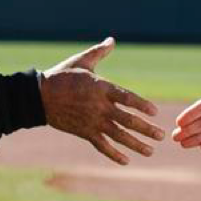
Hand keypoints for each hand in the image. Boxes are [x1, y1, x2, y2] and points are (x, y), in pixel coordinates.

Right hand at [41, 37, 164, 164]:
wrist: (38, 96)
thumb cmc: (61, 76)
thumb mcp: (81, 61)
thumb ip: (99, 52)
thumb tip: (112, 40)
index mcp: (101, 87)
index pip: (126, 97)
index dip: (141, 105)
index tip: (155, 112)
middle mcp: (99, 106)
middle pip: (127, 120)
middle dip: (146, 129)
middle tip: (162, 136)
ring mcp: (92, 121)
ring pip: (118, 135)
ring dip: (135, 144)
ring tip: (150, 151)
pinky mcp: (84, 132)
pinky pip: (101, 145)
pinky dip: (113, 154)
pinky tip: (126, 160)